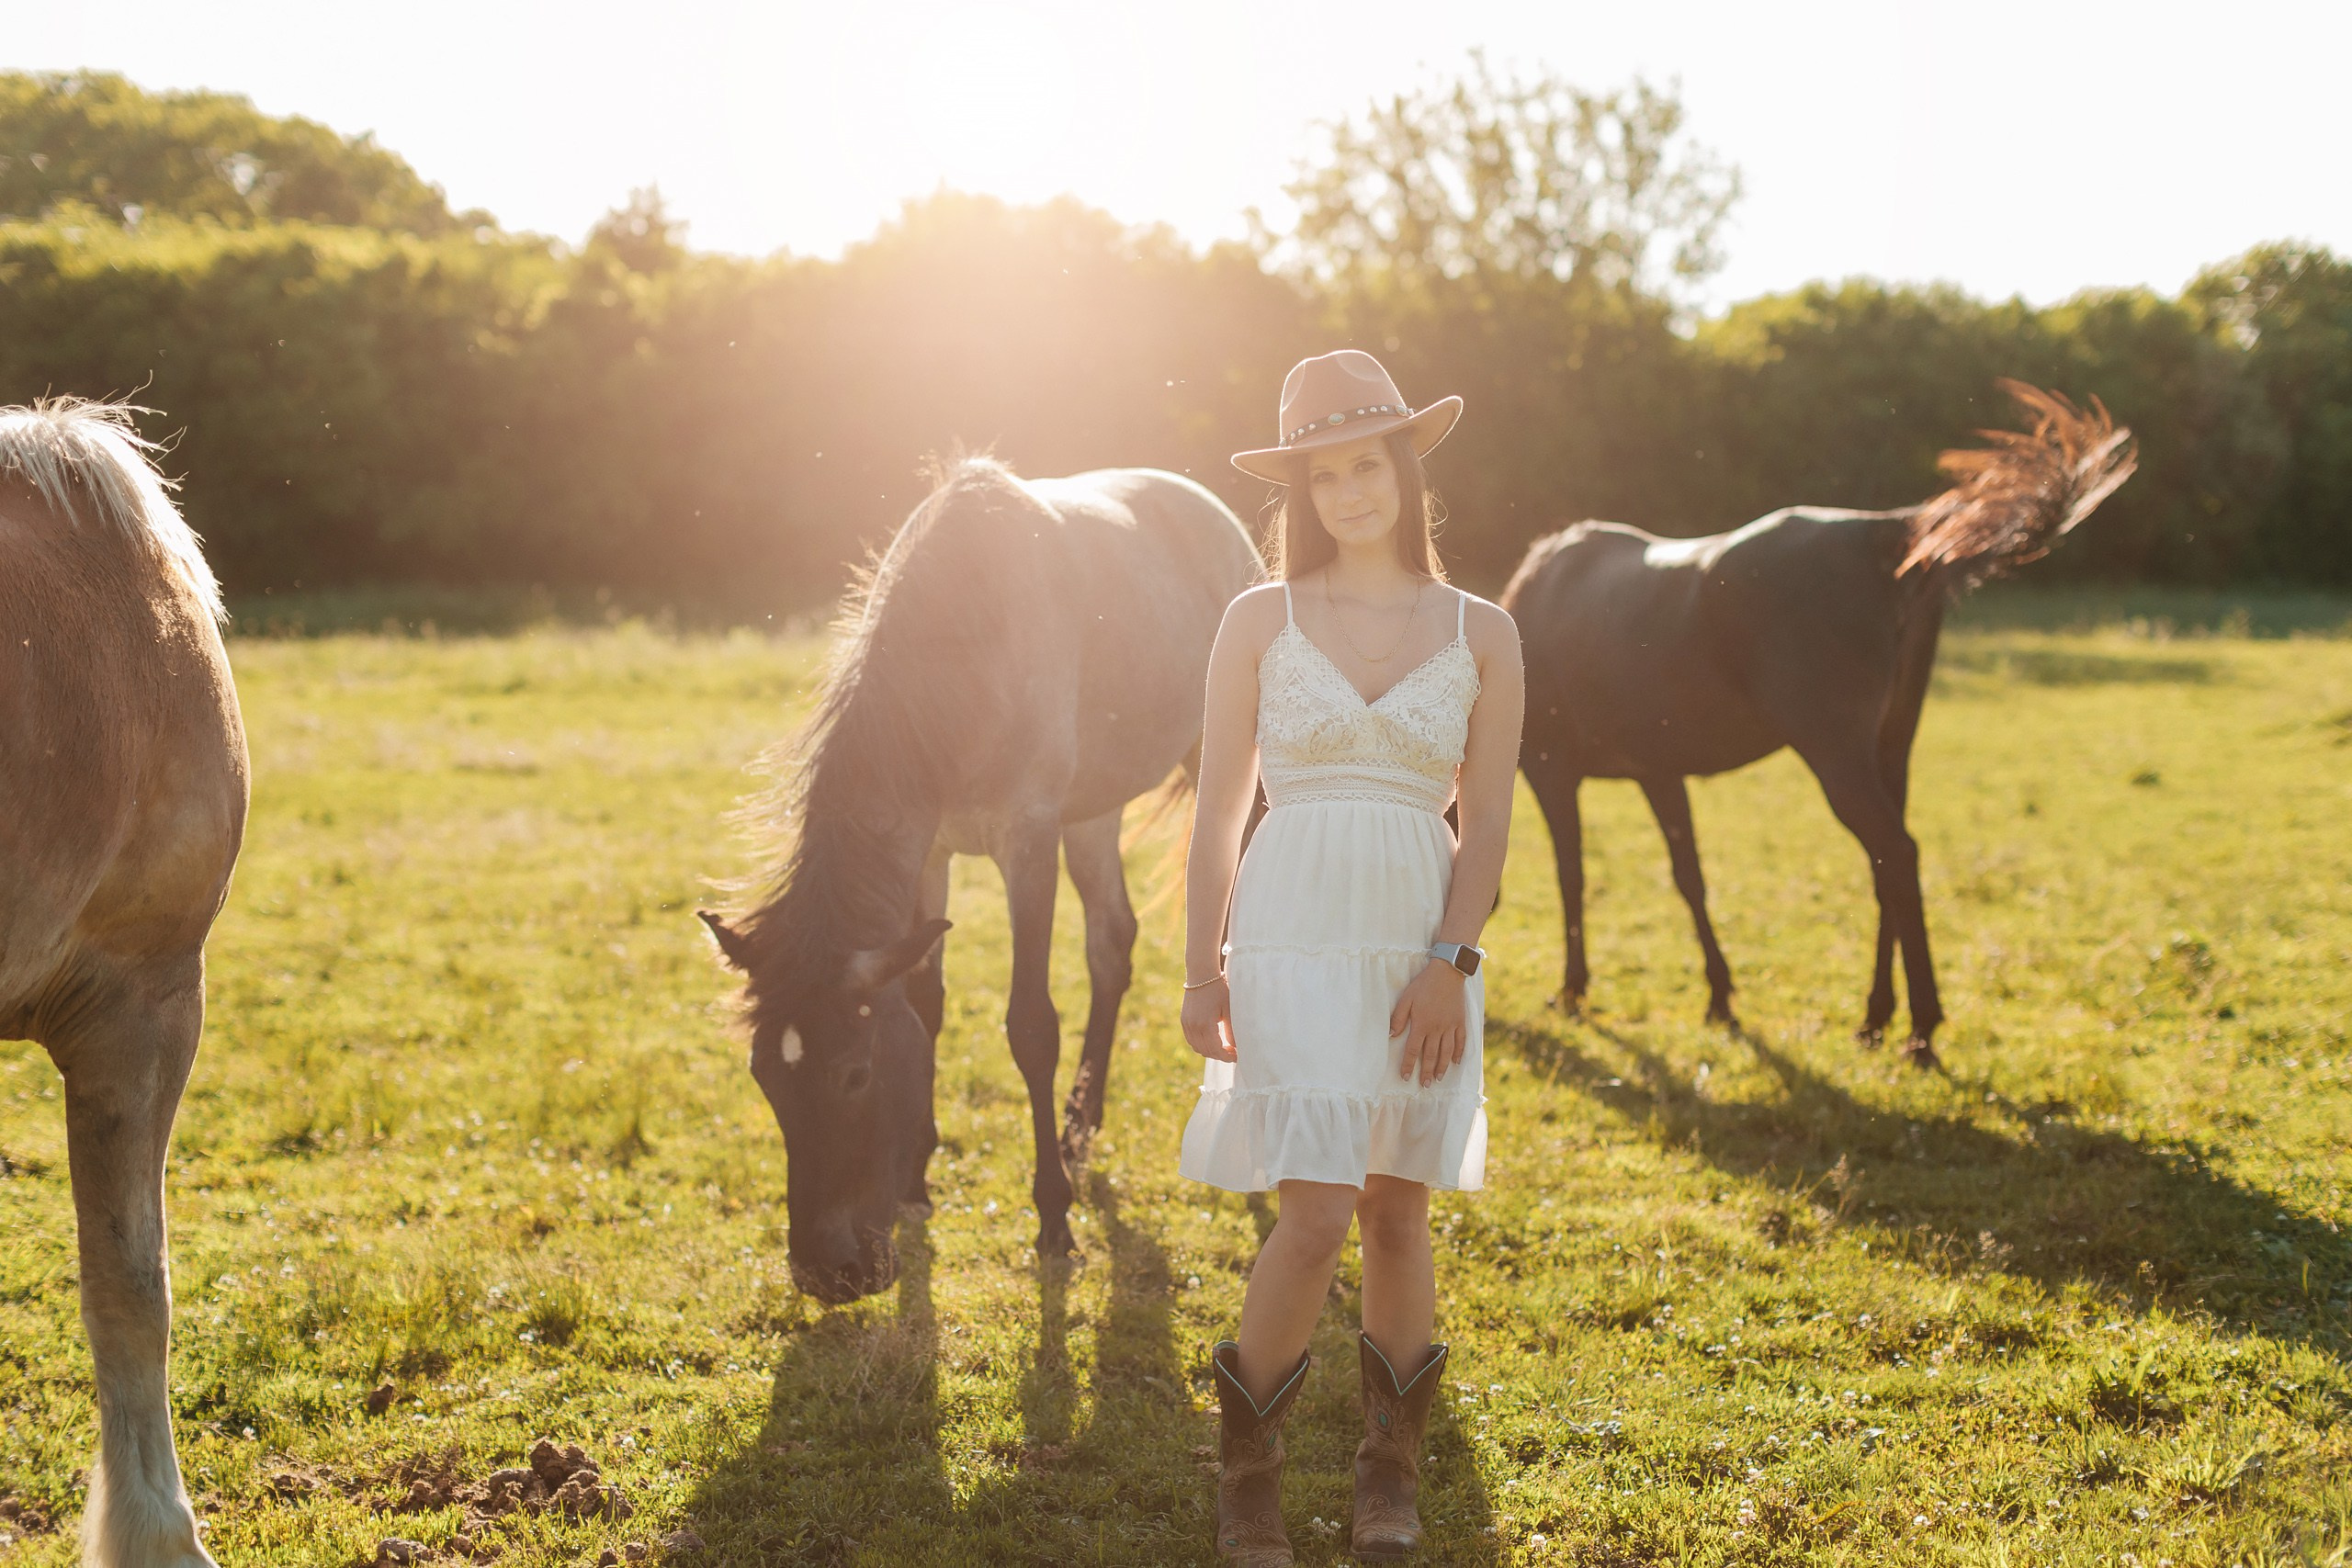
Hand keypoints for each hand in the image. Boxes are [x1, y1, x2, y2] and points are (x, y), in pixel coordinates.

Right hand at [1181, 976, 1237, 1062]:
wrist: (1202, 975)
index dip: (1227, 1056)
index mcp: (1205, 1025)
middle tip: (1232, 1053)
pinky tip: (1212, 1041)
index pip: (1216, 1050)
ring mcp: (1186, 1024)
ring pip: (1197, 1048)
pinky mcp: (1184, 1021)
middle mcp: (1193, 1027)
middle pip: (1206, 1051)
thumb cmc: (1219, 990)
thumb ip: (1232, 1031)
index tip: (1237, 1056)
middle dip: (1220, 1055)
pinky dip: (1201, 1045)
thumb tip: (1236, 1047)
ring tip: (1223, 1048)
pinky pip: (1191, 1040)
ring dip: (1210, 1051)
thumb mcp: (1229, 1010)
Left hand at [1389, 960, 1468, 1086]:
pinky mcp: (1460, 1021)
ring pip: (1446, 1051)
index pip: (1413, 1050)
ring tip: (1439, 1078)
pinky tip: (1456, 1062)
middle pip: (1431, 1055)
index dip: (1408, 1065)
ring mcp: (1450, 1026)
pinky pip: (1461, 1040)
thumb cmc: (1423, 985)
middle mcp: (1437, 1028)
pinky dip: (1459, 1052)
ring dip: (1442, 1066)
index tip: (1406, 1077)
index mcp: (1422, 1024)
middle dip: (1427, 1072)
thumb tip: (1391, 1035)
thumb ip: (1399, 1018)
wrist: (1447, 972)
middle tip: (1425, 1085)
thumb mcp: (1406, 998)